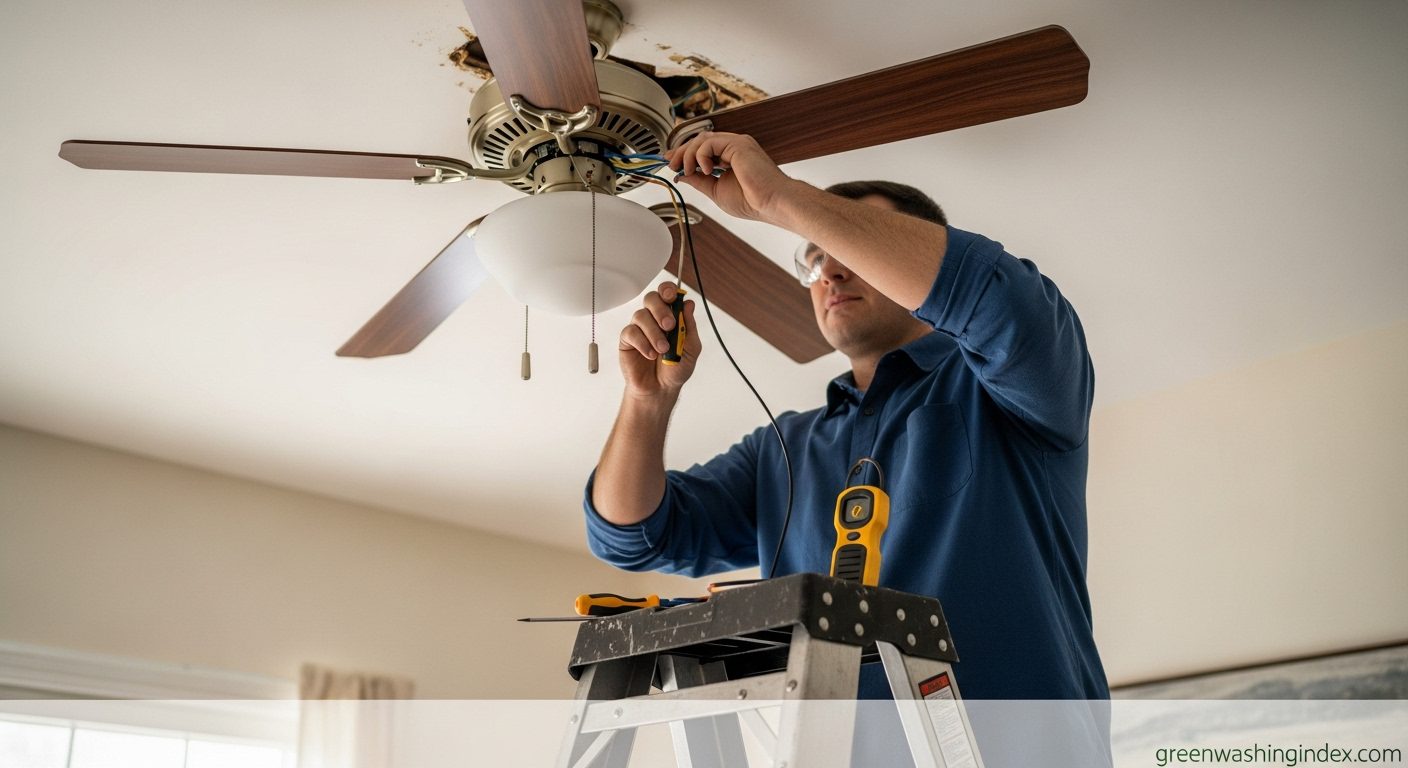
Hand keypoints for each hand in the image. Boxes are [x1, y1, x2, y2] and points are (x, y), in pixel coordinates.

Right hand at [618, 281, 701, 398]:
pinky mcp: (627, 340)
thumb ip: (689, 326)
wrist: (661, 388)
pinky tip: (650, 354)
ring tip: (663, 349)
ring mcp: (640, 327)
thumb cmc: (676, 368)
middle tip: (669, 326)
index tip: (672, 296)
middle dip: (660, 309)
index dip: (668, 290)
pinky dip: (643, 343)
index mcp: (671, 315)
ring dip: (654, 332)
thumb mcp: (691, 348)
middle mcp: (654, 318)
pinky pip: (631, 332)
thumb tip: (688, 304)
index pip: (667, 294)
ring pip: (641, 315)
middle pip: (651, 298)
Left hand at [666, 132, 796, 223]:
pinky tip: (706, 170)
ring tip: (688, 170)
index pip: (703, 148)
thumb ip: (699, 180)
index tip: (672, 162)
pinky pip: (709, 142)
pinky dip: (701, 155)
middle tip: (672, 165)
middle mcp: (733, 147)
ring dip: (688, 154)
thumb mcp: (716, 190)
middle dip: (682, 152)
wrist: (772, 203)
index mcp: (731, 157)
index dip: (685, 153)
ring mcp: (736, 143)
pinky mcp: (737, 144)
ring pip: (702, 139)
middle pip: (700, 140)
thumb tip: (682, 175)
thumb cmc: (752, 201)